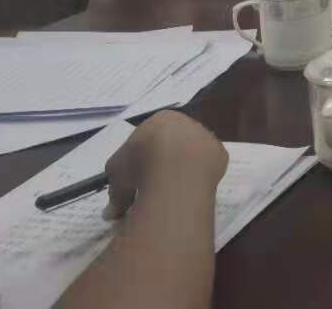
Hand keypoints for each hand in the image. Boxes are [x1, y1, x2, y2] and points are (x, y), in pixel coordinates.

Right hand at [103, 112, 226, 219]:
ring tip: (170, 192)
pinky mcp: (220, 154)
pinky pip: (206, 168)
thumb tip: (112, 212)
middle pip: (173, 146)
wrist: (176, 165)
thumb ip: (115, 190)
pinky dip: (196, 178)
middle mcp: (186, 124)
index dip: (140, 160)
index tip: (136, 178)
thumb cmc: (140, 160)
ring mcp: (206, 137)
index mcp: (160, 119)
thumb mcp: (115, 172)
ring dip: (182, 171)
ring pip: (191, 156)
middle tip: (153, 187)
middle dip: (162, 166)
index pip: (149, 139)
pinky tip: (187, 190)